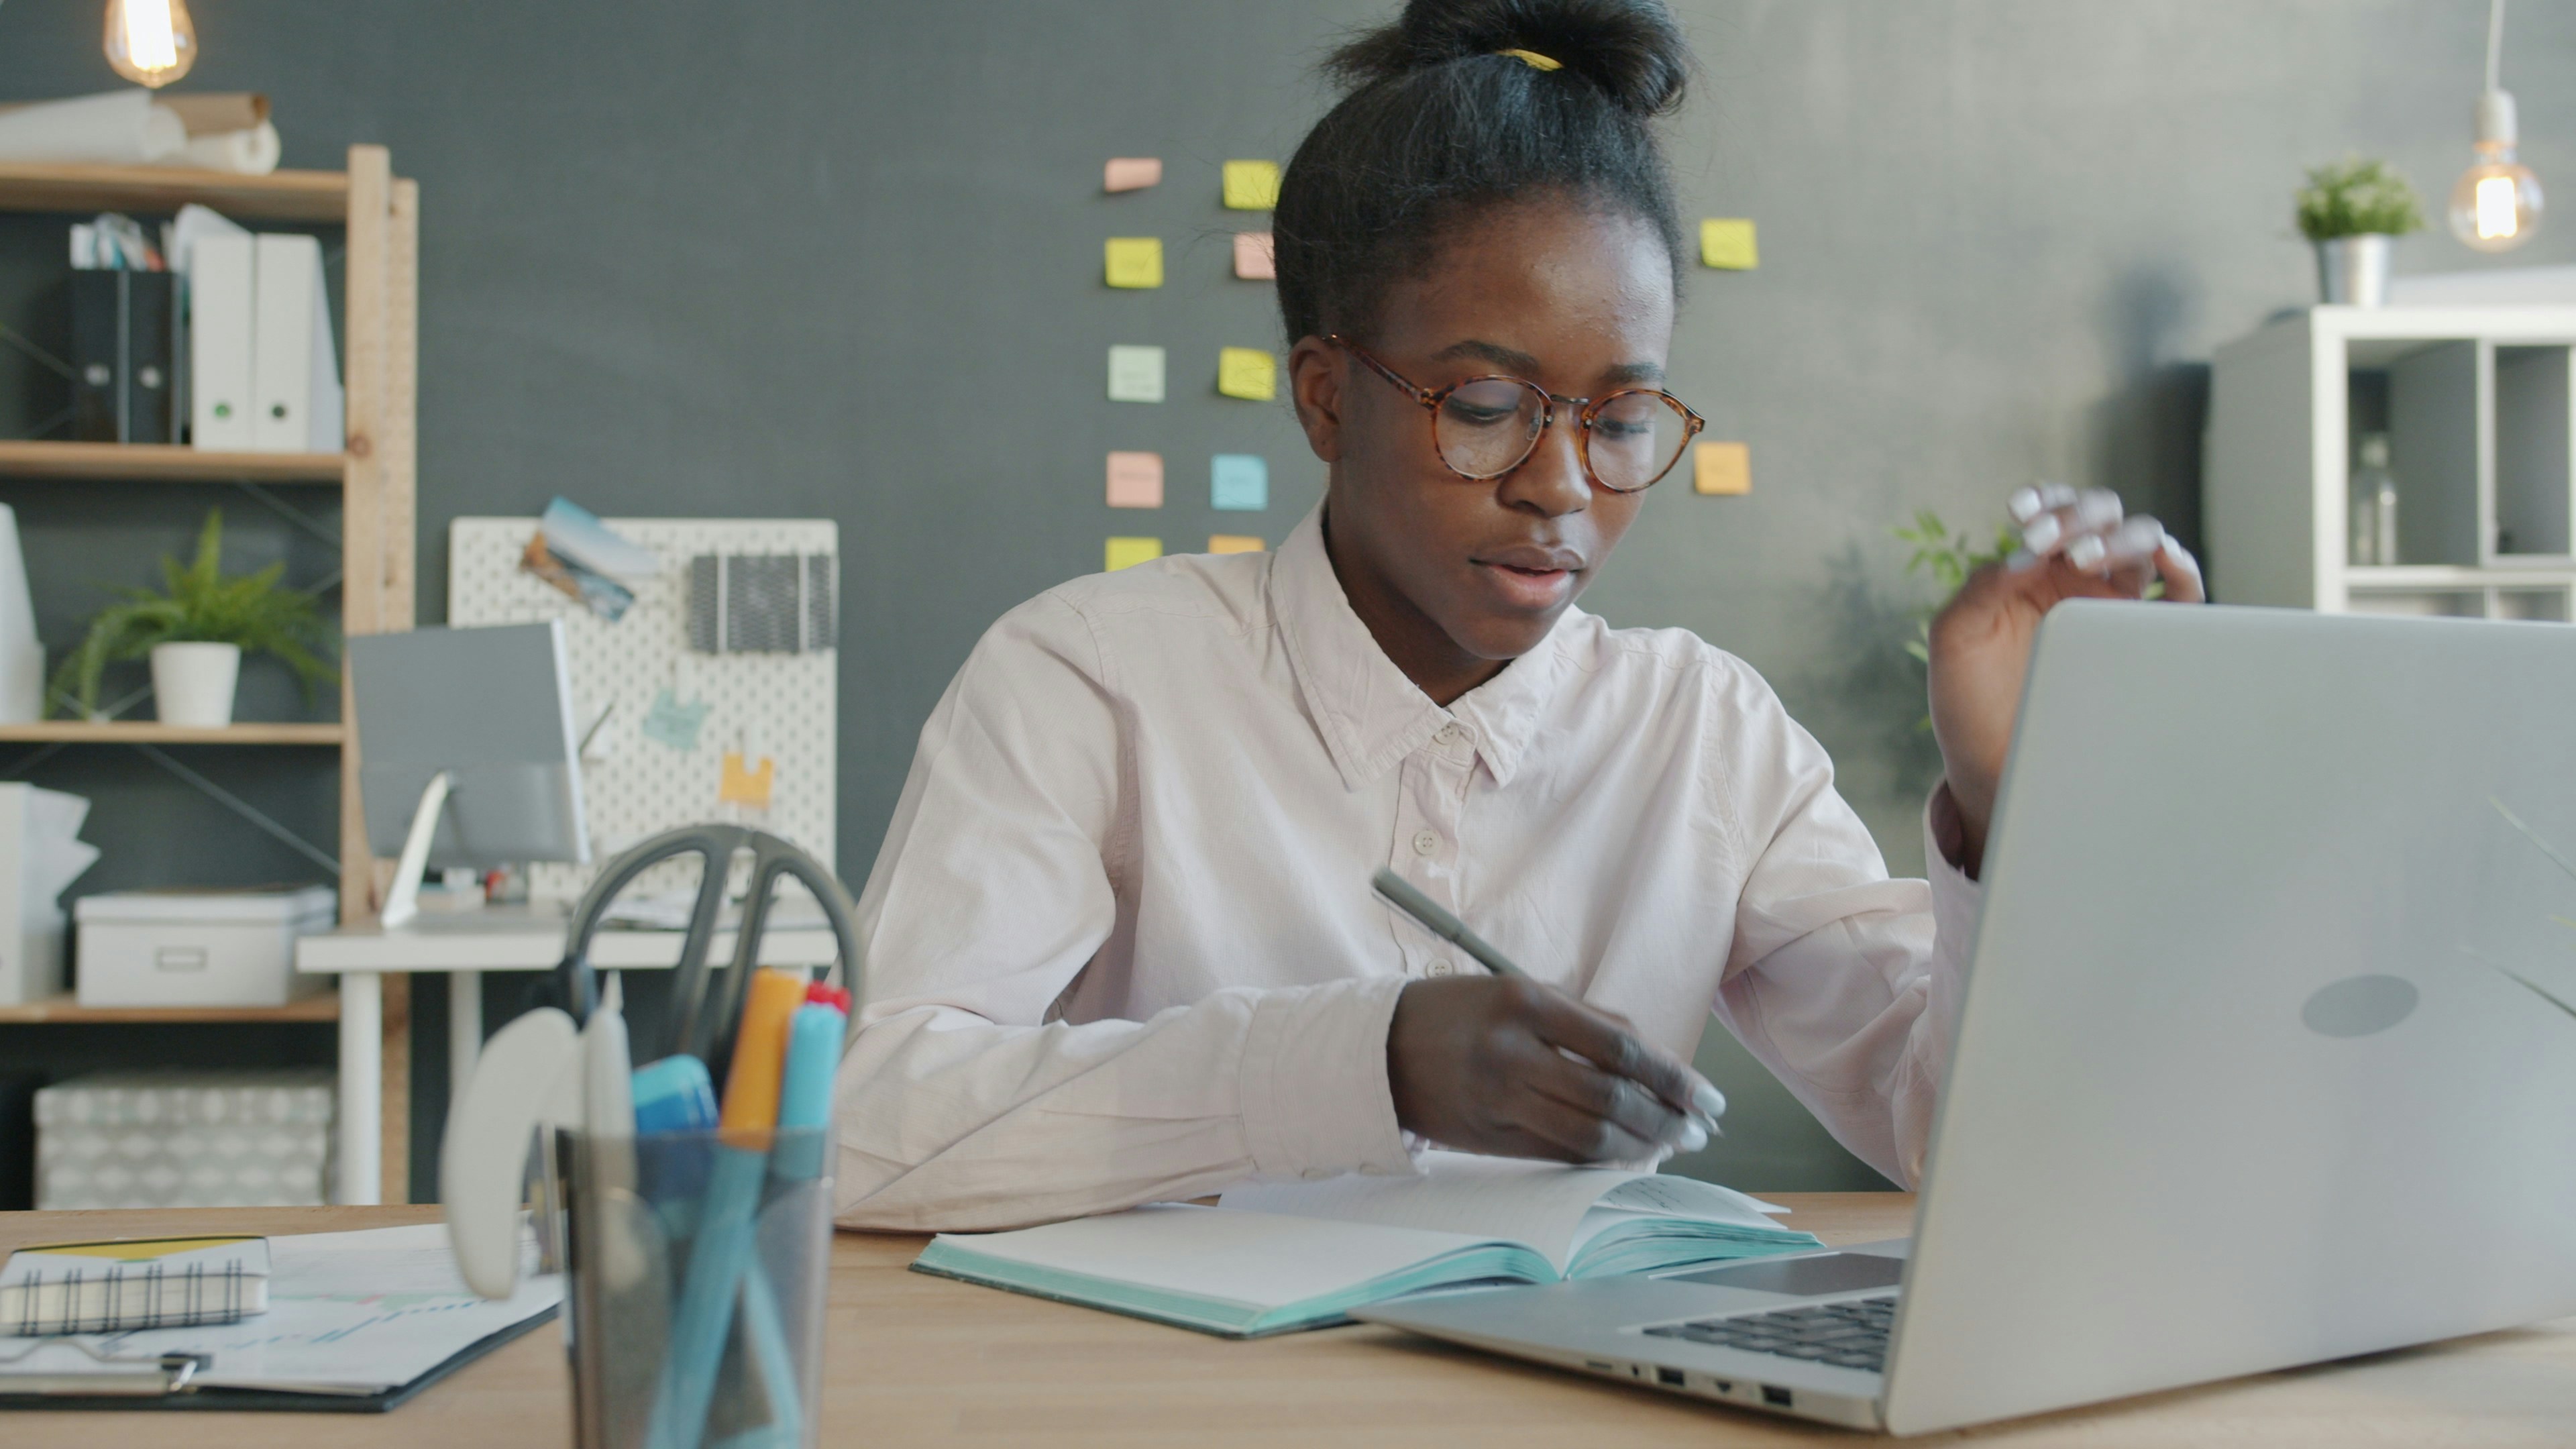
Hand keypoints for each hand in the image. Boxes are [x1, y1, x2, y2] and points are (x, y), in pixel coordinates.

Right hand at [1385, 974, 1725, 1164]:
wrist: (1378, 1049)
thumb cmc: (1459, 1013)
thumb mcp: (1518, 992)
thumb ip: (1587, 1020)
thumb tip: (1656, 1060)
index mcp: (1525, 1003)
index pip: (1621, 1046)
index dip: (1674, 1076)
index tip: (1708, 1097)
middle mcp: (1512, 1052)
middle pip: (1611, 1096)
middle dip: (1667, 1119)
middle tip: (1699, 1130)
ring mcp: (1497, 1099)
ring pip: (1589, 1134)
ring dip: (1641, 1145)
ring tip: (1670, 1146)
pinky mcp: (1487, 1137)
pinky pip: (1558, 1154)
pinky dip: (1600, 1158)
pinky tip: (1626, 1155)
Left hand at [1928, 485, 2205, 872]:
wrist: (1994, 767)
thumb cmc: (1970, 701)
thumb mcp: (1957, 638)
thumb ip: (1981, 588)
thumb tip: (2026, 552)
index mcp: (2033, 569)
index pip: (2053, 512)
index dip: (2045, 502)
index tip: (2021, 513)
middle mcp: (2079, 580)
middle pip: (2104, 519)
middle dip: (2080, 517)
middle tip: (2050, 540)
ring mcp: (2116, 608)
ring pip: (2142, 546)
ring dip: (2121, 538)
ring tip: (2084, 557)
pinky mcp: (2145, 642)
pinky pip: (2181, 596)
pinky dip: (2182, 568)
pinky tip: (2165, 559)